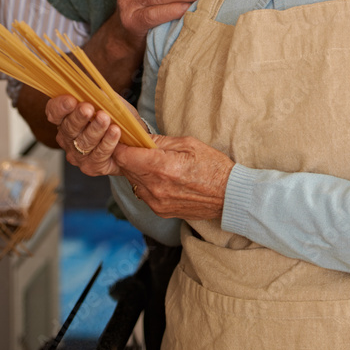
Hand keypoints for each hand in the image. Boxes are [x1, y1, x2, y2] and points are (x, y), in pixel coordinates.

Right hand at [46, 94, 123, 175]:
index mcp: (65, 119)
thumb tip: (95, 90)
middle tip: (88, 108)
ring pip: (83, 142)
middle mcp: (67, 138)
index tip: (71, 100)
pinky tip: (115, 132)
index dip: (60, 107)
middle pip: (68, 128)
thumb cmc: (116, 118)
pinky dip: (108, 142)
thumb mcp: (109, 102)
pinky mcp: (92, 167)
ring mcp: (78, 155)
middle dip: (78, 118)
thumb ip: (100, 96)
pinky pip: (98, 155)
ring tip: (105, 118)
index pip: (54, 112)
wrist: (133, 142)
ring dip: (95, 129)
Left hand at [114, 136, 234, 220]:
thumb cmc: (213, 166)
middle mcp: (156, 188)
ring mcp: (157, 202)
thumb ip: (160, 141)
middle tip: (137, 147)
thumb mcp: (188, 144)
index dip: (120, 145)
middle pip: (126, 169)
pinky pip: (143, 194)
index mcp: (162, 167)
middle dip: (129, 156)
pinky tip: (160, 177)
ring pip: (133, 182)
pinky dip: (146, 184)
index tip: (122, 139)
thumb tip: (140, 137)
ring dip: (137, 171)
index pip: (124, 156)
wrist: (229, 196)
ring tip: (152, 162)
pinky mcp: (160, 211)